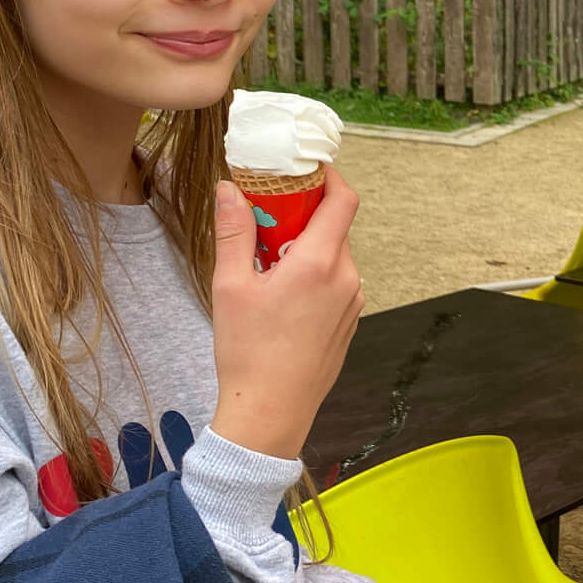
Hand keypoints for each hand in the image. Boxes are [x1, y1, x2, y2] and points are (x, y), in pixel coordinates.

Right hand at [211, 169, 363, 459]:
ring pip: (335, 256)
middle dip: (303, 215)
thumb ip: (234, 231)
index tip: (303, 171)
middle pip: (335, 226)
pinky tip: (282, 293)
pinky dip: (314, 273)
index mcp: (321, 263)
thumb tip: (230, 188)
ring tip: (267, 263)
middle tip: (265, 219)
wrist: (271, 412)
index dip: (328, 177)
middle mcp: (347, 279)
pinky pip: (336, 282)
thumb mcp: (231, 285)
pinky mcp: (349, 322)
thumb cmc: (249, 352)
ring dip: (307, 247)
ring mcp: (353, 302)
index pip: (344, 199)